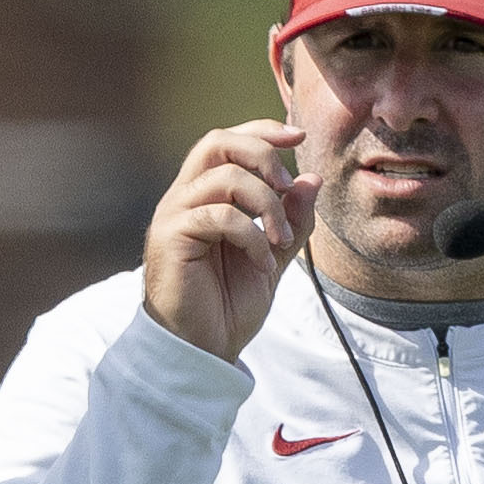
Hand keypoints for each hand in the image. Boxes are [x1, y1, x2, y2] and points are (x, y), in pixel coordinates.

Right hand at [141, 122, 315, 361]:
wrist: (202, 351)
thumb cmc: (227, 308)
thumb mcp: (273, 257)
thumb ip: (291, 220)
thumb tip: (311, 179)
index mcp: (204, 197)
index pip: (227, 143)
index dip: (262, 132)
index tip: (299, 137)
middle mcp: (184, 199)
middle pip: (218, 142)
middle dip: (263, 154)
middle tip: (288, 188)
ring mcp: (175, 216)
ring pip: (226, 177)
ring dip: (267, 205)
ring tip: (282, 241)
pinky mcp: (171, 237)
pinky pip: (221, 215)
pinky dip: (252, 236)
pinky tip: (263, 264)